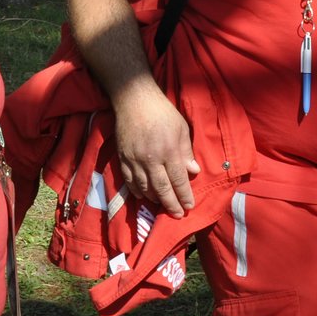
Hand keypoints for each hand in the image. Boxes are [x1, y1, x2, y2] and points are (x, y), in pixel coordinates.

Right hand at [111, 87, 200, 217]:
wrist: (134, 100)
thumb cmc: (162, 112)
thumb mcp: (181, 128)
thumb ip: (186, 152)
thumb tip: (193, 171)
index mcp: (169, 151)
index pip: (178, 180)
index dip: (184, 196)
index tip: (189, 206)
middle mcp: (151, 159)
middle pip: (162, 189)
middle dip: (171, 204)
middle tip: (177, 215)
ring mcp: (135, 160)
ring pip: (145, 188)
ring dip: (154, 200)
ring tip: (162, 205)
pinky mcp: (123, 158)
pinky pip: (129, 181)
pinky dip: (137, 191)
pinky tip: (144, 196)